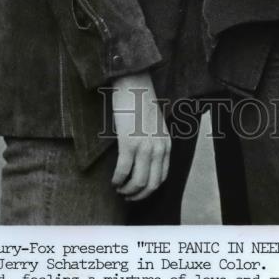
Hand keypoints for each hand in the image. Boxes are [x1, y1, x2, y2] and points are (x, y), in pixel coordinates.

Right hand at [110, 71, 169, 200]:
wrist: (133, 82)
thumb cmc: (140, 102)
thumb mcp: (154, 125)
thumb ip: (153, 142)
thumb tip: (141, 161)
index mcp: (166, 144)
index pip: (162, 178)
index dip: (148, 190)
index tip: (137, 192)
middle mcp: (158, 148)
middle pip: (151, 184)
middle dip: (137, 195)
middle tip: (126, 196)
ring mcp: (145, 146)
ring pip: (138, 182)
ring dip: (127, 190)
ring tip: (118, 188)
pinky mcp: (129, 142)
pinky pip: (123, 171)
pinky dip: (117, 180)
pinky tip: (113, 180)